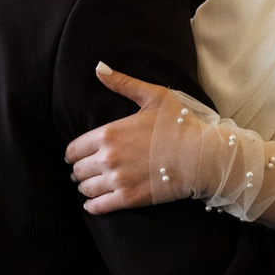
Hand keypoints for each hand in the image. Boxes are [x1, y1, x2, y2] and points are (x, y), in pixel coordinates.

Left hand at [65, 65, 182, 213]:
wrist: (202, 156)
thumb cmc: (180, 124)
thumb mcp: (153, 96)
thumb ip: (123, 83)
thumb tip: (99, 68)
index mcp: (109, 133)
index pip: (74, 148)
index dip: (73, 153)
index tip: (75, 156)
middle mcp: (108, 158)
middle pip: (77, 170)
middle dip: (79, 170)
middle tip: (84, 171)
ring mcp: (117, 180)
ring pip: (85, 188)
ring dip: (85, 187)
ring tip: (90, 185)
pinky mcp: (129, 199)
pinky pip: (98, 206)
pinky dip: (92, 205)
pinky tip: (94, 203)